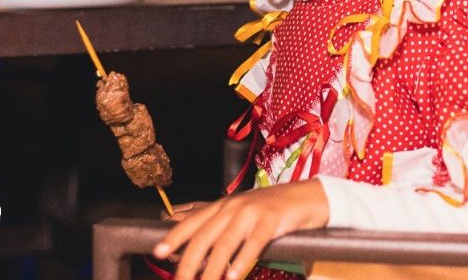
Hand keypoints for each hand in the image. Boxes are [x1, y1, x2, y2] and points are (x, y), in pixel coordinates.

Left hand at [152, 179, 329, 279]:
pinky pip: (252, 244)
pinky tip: (233, 276)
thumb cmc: (274, 210)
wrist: (309, 197)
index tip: (158, 252)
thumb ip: (223, 230)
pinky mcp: (271, 221)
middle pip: (203, 237)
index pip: (193, 222)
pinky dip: (240, 262)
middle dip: (187, 263)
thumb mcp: (244, 214)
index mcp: (224, 206)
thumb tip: (202, 256)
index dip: (174, 236)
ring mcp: (252, 213)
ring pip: (224, 244)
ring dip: (210, 270)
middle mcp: (233, 207)